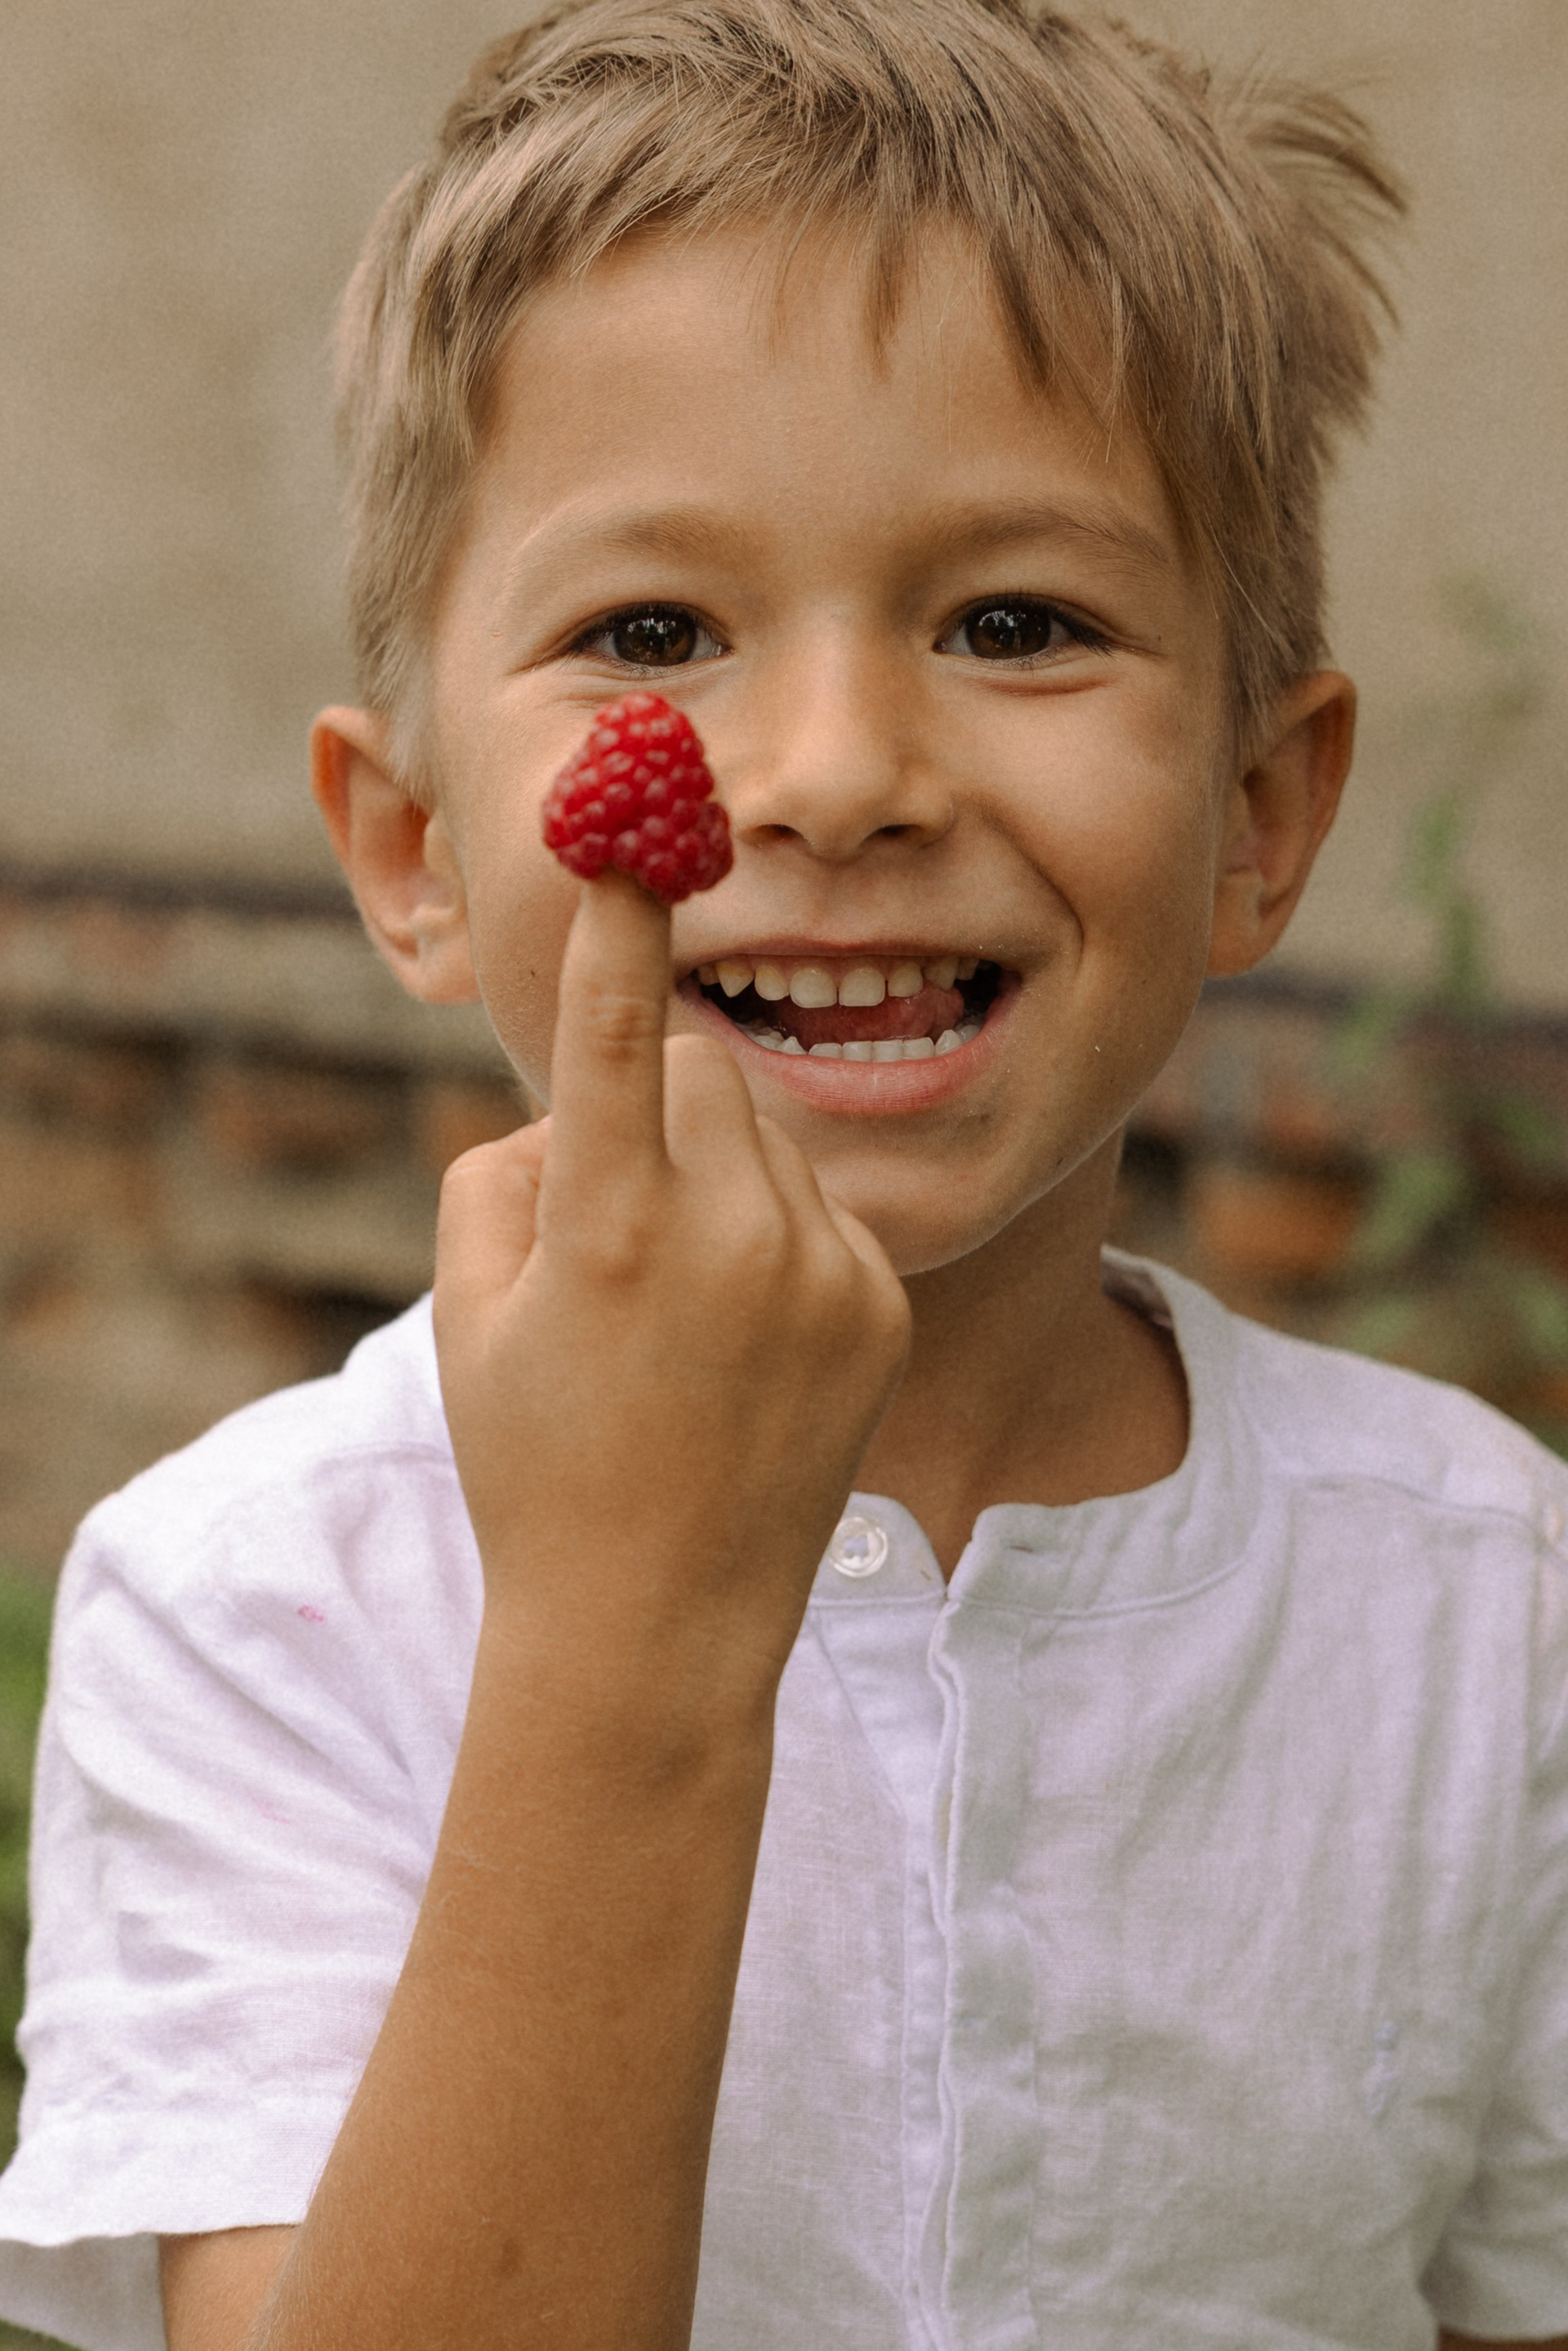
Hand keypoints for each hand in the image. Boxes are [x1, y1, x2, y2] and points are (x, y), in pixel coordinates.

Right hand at [433, 870, 910, 1747]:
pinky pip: (820, 1204)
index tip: (634, 808)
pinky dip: (777, 1232)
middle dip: (659, 1097)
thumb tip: (581, 1107)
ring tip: (682, 1304)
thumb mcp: (468, 1313)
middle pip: (706, 1067)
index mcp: (609, 1227)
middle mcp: (730, 1233)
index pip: (620, 1027)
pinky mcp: (880, 1300)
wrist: (658, 1623)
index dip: (622, 913)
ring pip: (767, 1130)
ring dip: (719, 1168)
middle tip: (621, 1206)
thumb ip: (510, 1174)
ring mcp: (822, 1268)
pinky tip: (746, 1339)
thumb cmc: (536, 1459)